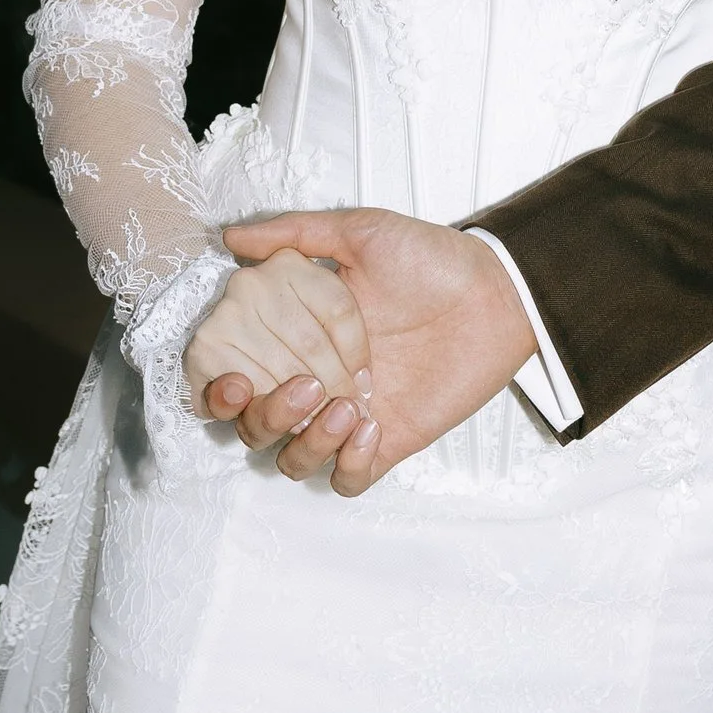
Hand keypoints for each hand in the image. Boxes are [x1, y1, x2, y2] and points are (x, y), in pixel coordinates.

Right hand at [191, 212, 538, 492]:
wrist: (496, 292)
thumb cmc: (430, 260)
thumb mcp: (361, 233)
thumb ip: (295, 233)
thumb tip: (232, 238)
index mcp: (293, 338)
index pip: (231, 378)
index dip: (217, 388)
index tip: (234, 378)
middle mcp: (311, 381)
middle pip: (251, 426)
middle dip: (267, 414)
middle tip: (309, 383)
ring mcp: (346, 415)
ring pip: (291, 461)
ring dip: (308, 440)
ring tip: (352, 405)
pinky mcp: (384, 441)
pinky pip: (346, 479)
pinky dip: (348, 463)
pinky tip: (373, 428)